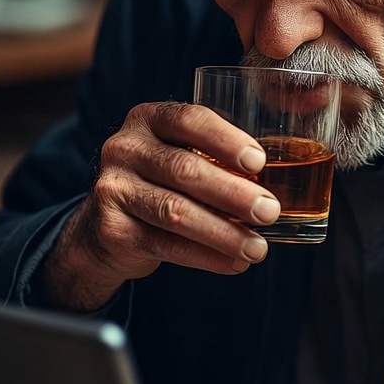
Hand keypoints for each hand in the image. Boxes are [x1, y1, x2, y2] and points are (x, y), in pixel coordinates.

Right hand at [42, 101, 280, 309]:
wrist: (106, 226)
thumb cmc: (161, 184)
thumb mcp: (179, 156)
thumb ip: (215, 160)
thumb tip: (277, 186)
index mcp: (148, 119)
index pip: (188, 120)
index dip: (225, 140)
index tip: (259, 162)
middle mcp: (124, 148)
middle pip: (184, 169)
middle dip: (233, 193)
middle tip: (269, 212)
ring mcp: (112, 188)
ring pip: (175, 211)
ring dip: (223, 233)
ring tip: (258, 248)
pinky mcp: (111, 228)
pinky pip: (165, 244)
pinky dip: (205, 257)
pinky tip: (233, 263)